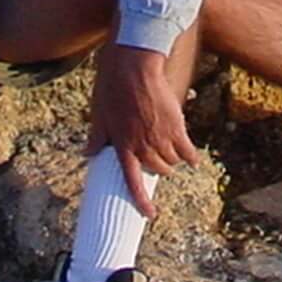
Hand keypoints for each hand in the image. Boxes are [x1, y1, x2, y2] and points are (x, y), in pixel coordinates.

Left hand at [87, 43, 198, 216]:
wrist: (135, 67)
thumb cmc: (112, 88)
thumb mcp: (99, 115)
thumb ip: (97, 137)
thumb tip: (87, 153)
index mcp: (122, 147)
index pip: (132, 183)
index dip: (141, 202)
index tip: (150, 214)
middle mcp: (143, 147)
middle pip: (157, 170)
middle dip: (158, 170)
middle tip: (158, 165)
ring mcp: (161, 138)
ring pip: (172, 162)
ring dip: (172, 161)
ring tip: (172, 157)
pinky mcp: (176, 127)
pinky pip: (188, 151)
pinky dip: (191, 157)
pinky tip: (193, 160)